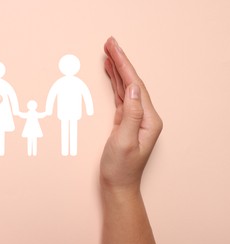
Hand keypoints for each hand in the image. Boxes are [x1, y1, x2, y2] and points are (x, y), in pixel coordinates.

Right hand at [100, 37, 162, 193]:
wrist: (118, 185)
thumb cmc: (120, 168)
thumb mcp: (123, 142)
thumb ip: (131, 114)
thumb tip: (134, 88)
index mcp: (148, 119)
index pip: (136, 85)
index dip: (124, 65)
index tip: (113, 48)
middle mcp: (145, 116)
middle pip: (133, 82)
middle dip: (121, 62)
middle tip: (109, 44)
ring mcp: (136, 118)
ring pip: (127, 88)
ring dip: (118, 70)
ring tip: (108, 54)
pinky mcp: (126, 121)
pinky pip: (121, 97)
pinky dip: (115, 84)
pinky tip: (111, 75)